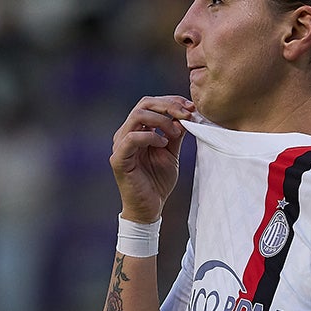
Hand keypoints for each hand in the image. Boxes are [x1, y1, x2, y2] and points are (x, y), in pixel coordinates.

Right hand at [110, 95, 194, 222]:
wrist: (150, 208)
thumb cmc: (158, 182)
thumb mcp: (172, 153)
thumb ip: (175, 134)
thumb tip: (186, 115)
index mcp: (137, 130)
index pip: (151, 104)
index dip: (172, 101)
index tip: (191, 108)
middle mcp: (126, 133)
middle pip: (144, 104)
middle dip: (169, 106)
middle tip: (187, 114)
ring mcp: (120, 145)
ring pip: (138, 116)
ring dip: (162, 120)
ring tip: (176, 132)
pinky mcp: (119, 158)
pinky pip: (131, 138)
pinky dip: (150, 137)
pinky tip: (163, 144)